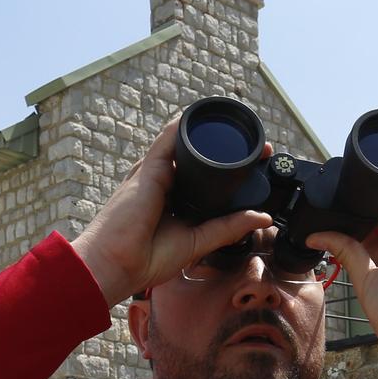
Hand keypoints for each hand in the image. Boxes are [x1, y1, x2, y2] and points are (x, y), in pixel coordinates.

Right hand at [69, 117, 272, 304]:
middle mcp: (167, 185)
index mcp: (178, 203)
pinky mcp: (150, 169)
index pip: (208, 181)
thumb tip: (262, 216)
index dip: (232, 172)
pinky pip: (168, 139)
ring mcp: (157, 174)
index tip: (259, 166)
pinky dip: (183, 125)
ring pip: (187, 146)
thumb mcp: (197, 242)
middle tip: (260, 148)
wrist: (115, 262)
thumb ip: (228, 228)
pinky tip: (201, 116)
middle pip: (201, 161)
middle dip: (228, 152)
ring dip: (212, 135)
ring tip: (242, 130)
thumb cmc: (147, 258)